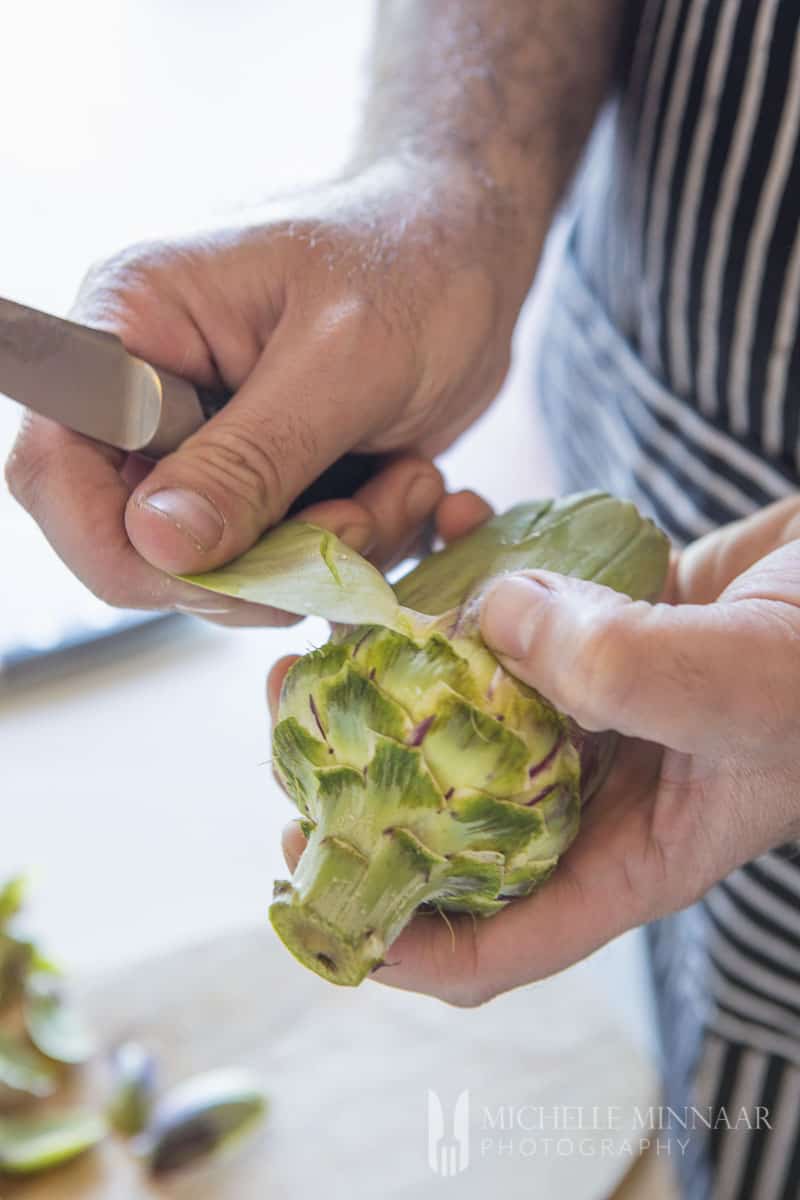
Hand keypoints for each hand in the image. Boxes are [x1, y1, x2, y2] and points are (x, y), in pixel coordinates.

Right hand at [5, 161, 520, 623]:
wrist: (471, 251)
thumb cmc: (414, 262)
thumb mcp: (344, 360)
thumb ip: (251, 456)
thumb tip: (157, 546)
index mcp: (133, 329)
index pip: (54, 469)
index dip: (116, 547)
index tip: (222, 569)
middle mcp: (150, 395)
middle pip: (137, 544)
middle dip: (257, 565)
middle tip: (359, 518)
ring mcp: (206, 444)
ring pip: (221, 568)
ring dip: (323, 558)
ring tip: (404, 482)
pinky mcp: (261, 479)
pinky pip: (279, 563)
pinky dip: (350, 551)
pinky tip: (407, 484)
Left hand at [270, 495, 799, 1004]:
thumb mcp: (741, 685)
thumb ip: (617, 670)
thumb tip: (484, 622)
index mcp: (627, 857)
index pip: (491, 944)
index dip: (390, 934)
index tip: (305, 872)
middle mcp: (595, 794)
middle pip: (449, 818)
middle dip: (362, 773)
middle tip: (298, 705)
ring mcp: (591, 710)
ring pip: (465, 706)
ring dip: (398, 660)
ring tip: (338, 612)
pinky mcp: (594, 632)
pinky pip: (507, 612)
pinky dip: (469, 568)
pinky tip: (449, 514)